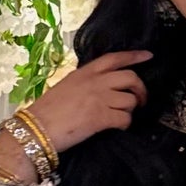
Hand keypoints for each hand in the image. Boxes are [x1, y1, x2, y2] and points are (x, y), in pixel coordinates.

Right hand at [0, 49, 150, 181]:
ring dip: (130, 110)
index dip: (134, 56)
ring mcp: (99, 99)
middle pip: (131, 78)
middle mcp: (95, 82)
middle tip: (140, 100)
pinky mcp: (101, 117)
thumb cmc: (48, 110)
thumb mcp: (67, 86)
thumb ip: (86, 83)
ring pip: (130, 100)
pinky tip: (117, 127)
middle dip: (141, 90)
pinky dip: (125, 124)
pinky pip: (125, 118)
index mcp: (85, 72)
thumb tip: (103, 88)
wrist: (37, 128)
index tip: (148, 56)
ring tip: (121, 116)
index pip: (115, 58)